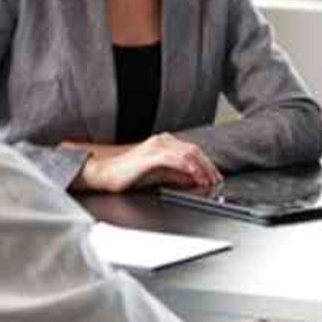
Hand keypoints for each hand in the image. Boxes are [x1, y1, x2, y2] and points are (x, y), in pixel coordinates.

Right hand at [72, 133, 220, 192]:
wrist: (105, 174)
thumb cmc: (128, 174)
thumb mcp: (159, 174)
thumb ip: (177, 175)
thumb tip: (195, 179)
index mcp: (165, 143)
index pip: (193, 151)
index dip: (208, 164)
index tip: (216, 177)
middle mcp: (162, 141)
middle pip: (194, 151)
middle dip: (208, 167)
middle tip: (216, 181)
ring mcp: (156, 147)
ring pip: (187, 154)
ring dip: (201, 168)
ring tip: (208, 181)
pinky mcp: (150, 156)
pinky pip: (174, 159)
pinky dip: (187, 167)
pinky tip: (194, 175)